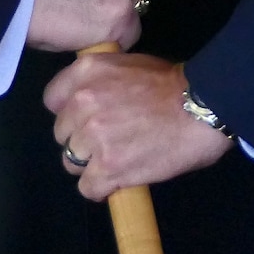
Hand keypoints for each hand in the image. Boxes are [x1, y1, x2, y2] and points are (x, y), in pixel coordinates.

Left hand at [46, 55, 233, 199]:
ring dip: (91, 165)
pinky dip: (102, 188)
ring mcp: (93, 137)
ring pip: (71, 163)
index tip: (85, 119)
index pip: (52, 100)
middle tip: (108, 141)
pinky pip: (88, 188)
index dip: (69, 113)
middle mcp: (82, 103)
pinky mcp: (108, 168)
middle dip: (81, 140)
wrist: (201, 108)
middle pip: (62, 134)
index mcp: (85, 72)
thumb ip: (100, 81)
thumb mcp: (127, 65)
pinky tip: (119, 180)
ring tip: (116, 161)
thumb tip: (89, 101)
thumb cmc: (171, 85)